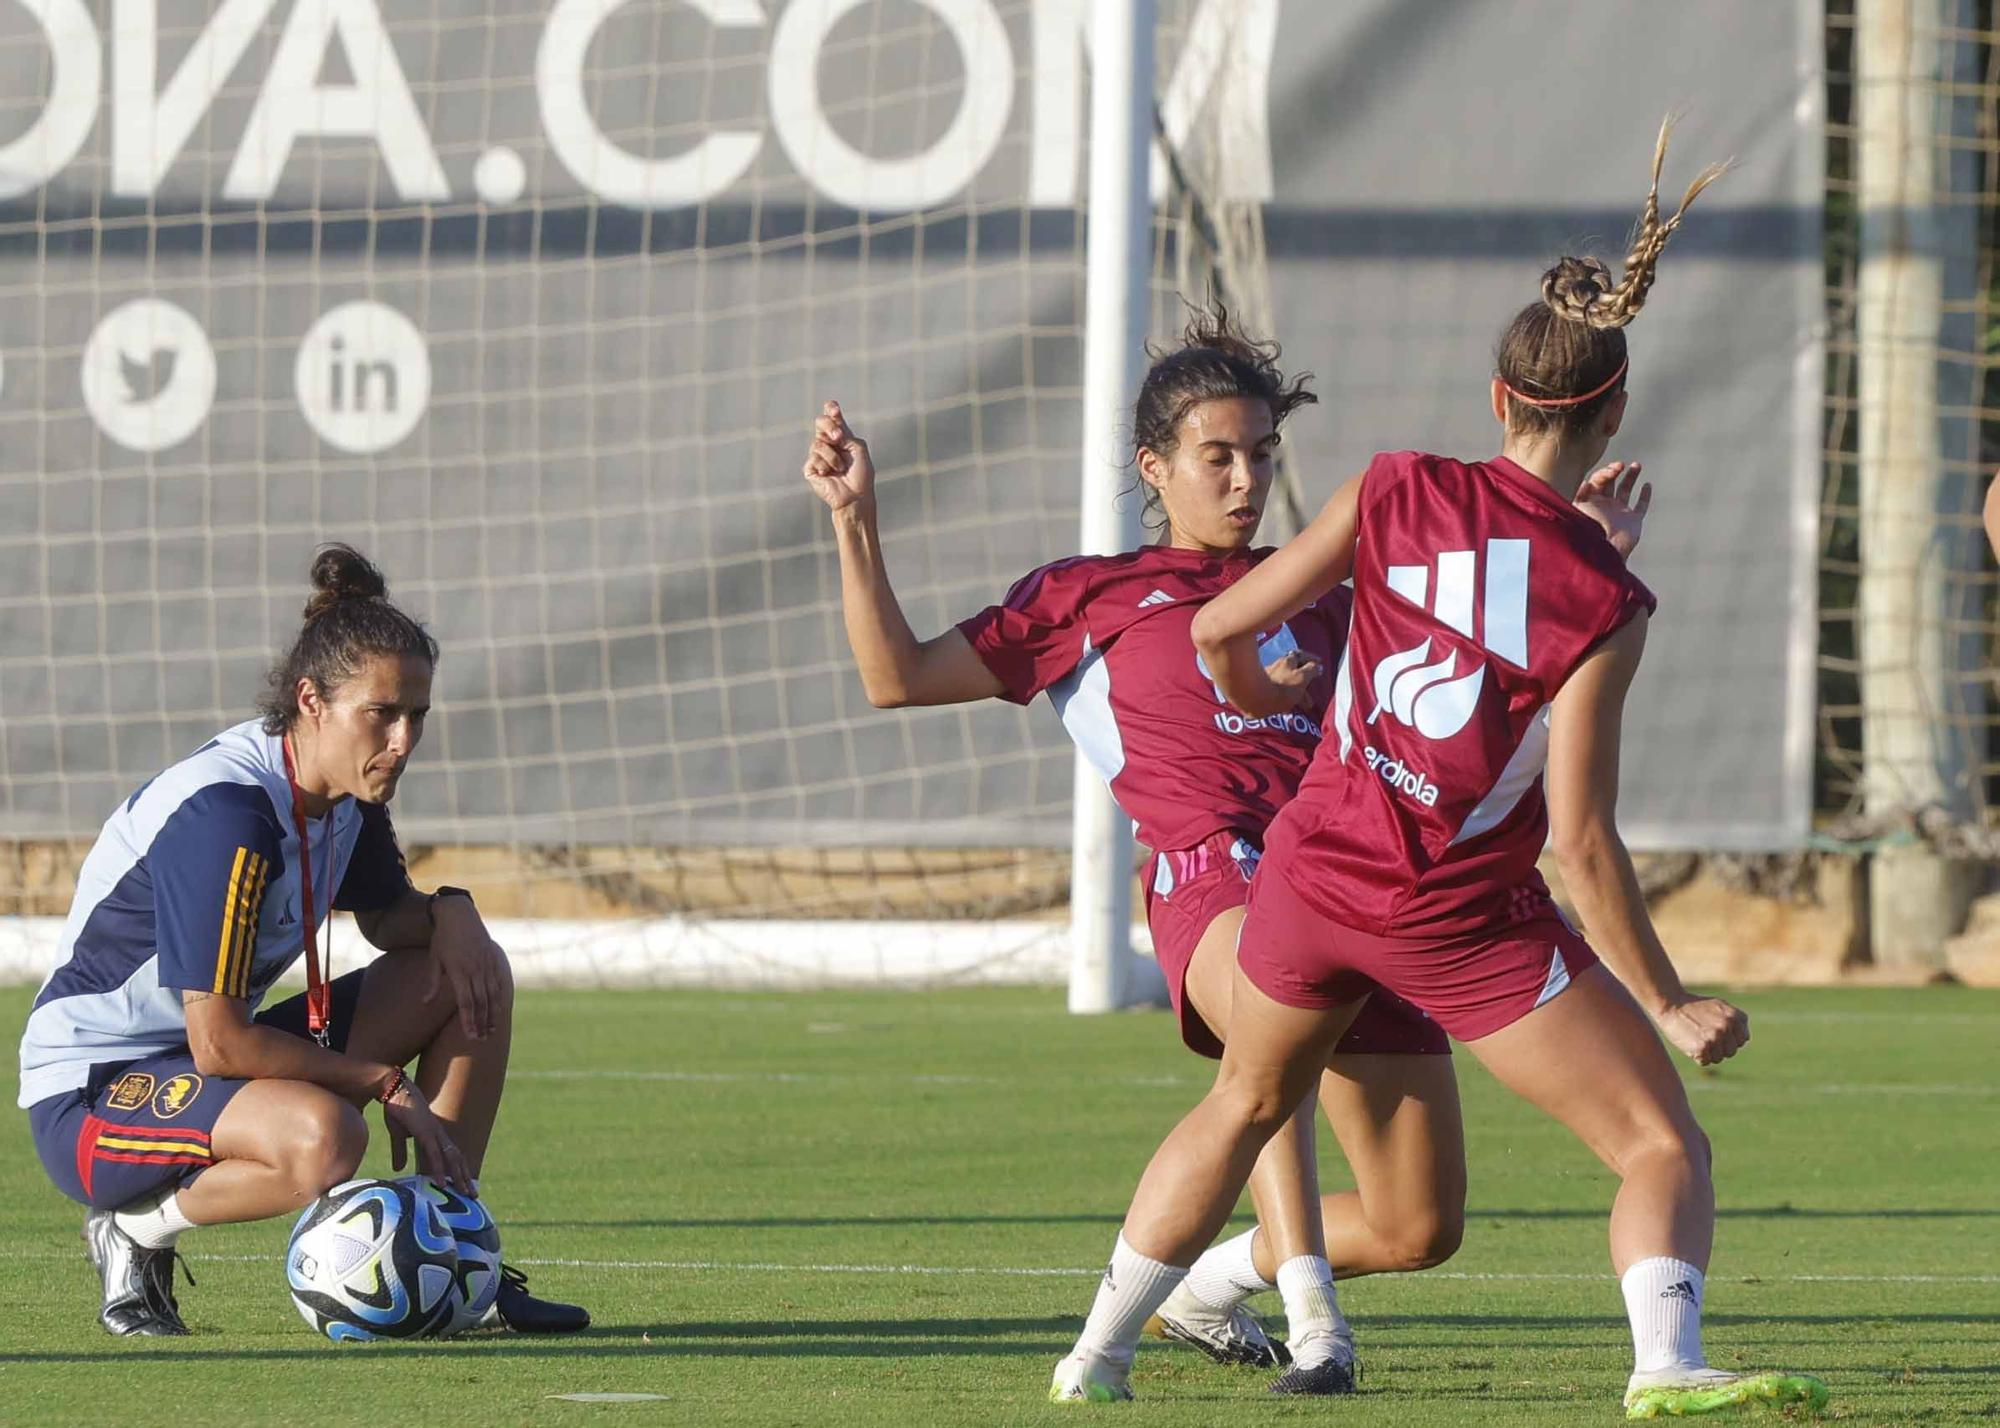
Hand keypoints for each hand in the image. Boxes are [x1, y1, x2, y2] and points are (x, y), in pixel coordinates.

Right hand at [381, 1074, 472, 1191]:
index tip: (464, 1186)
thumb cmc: (397, 1109)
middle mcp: (439, 1135)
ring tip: (465, 1193)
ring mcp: (434, 1134)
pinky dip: (440, 1169)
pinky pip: (435, 1154)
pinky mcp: (424, 1133)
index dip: (459, 1170)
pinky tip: (443, 1183)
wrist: (393, 1090)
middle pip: (457, 1159)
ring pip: (451, 1159)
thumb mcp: (398, 1135)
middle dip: (465, 1177)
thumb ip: (400, 1152)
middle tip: (473, 1195)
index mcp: (435, 1135)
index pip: (452, 1156)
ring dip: (459, 1177)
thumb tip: (399, 1169)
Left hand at [426, 897, 506, 1039]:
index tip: (470, 1036)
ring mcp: (486, 964)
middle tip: (481, 1040)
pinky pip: (498, 981)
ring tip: (491, 1030)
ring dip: (492, 1014)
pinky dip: (499, 997)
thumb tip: (425, 1003)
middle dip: (481, 1023)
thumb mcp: (434, 959)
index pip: (466, 1003)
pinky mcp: (493, 958)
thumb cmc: (442, 938)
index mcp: (459, 971)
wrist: (459, 914)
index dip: (469, 1021)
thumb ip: (432, 982)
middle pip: (481, 1002)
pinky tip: (499, 1009)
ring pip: (492, 994)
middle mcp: (475, 970)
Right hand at [803, 400, 875, 511]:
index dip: (831, 410)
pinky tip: (830, 475)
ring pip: (817, 442)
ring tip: (841, 468)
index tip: (834, 408)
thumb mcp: (858, 448)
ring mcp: (818, 456)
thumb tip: (831, 432)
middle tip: (838, 437)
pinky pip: (814, 457)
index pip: (833, 418)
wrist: (855, 496)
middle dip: (829, 426)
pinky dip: (826, 465)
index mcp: (841, 438)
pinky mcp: (811, 468)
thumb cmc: (861, 475)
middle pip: (820, 422)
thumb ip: (846, 434)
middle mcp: (828, 444)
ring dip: (833, 455)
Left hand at [1261, 650, 1324, 710]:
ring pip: (1286, 683)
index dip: (1311, 659)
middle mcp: (1277, 666)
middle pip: (1294, 671)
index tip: (1319, 663)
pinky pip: (1277, 692)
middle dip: (1305, 683)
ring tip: (1303, 705)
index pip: (1301, 656)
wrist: (1257, 699)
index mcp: (1287, 661)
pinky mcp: (1260, 689)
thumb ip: (1311, 670)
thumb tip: (1317, 666)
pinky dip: (1285, 697)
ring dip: (1296, 692)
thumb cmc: (1283, 687)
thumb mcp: (1302, 678)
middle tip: (1312, 694)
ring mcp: (1267, 677)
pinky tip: (1287, 708)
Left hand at [1573, 460, 1650, 560]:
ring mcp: (1619, 513)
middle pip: (1610, 483)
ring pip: (1626, 490)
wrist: (1603, 549)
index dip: (1604, 472)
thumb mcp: (1579, 507)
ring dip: (1631, 477)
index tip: (1613, 470)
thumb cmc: (1587, 528)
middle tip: (1621, 465)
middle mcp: (1604, 506)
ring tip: (1637, 465)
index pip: (1596, 481)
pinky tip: (1647, 485)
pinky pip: (1641, 506)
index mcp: (1590, 502)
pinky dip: (1645, 496)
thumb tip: (1585, 482)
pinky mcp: (1633, 521)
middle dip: (1615, 471)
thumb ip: (1581, 493)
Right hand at [1655, 995, 1748, 1066]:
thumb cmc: (1693, 1005)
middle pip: (1731, 1051)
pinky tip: (1689, 1043)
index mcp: (1735, 1017)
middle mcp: (1727, 1027)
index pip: (1742, 1040)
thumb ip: (1734, 1021)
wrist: (1670, 1003)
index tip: (1714, 1032)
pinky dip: (1697, 1056)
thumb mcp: (1719, 1006)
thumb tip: (1744, 1039)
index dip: (1728, 1039)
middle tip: (1703, 1036)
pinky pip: (1705, 1062)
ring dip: (1707, 1053)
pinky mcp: (1702, 1048)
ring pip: (1718, 1058)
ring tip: (1695, 1038)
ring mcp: (1715, 1038)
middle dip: (1718, 1047)